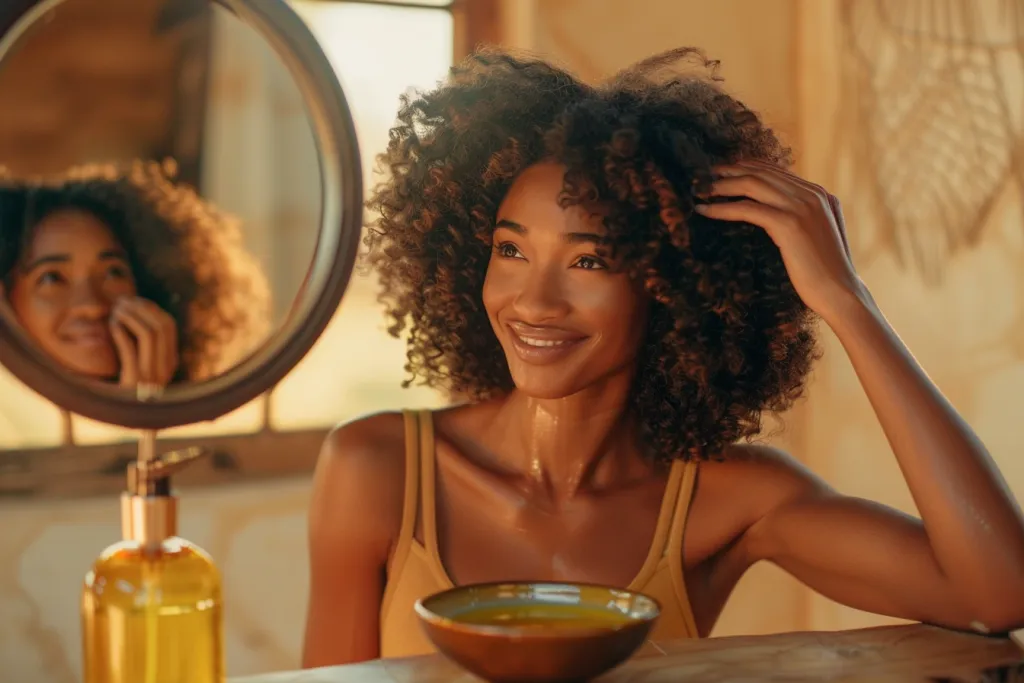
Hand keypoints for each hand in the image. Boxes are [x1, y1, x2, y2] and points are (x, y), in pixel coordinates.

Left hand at [109, 297, 178, 389]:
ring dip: (131, 316)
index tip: (134, 302)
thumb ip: (143, 349)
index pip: (168, 326)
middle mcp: (165, 368)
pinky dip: (121, 331)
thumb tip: (138, 316)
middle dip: (140, 308)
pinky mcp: (134, 381)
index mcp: (170, 363)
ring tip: (115, 310)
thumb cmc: (125, 393)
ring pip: (149, 333)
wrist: (120, 423)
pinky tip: (111, 324)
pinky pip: (130, 348)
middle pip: (160, 326)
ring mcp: (152, 375)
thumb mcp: (140, 369)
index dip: (151, 308)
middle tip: (121, 301)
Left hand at [694, 159, 860, 317]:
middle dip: (729, 171)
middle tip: (702, 176)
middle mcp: (812, 194)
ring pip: (752, 184)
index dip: (745, 167)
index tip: (721, 172)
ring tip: (699, 189)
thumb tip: (771, 212)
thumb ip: (801, 217)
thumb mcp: (815, 236)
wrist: (841, 293)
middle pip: (761, 172)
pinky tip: (704, 210)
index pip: (775, 171)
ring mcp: (802, 206)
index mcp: (819, 193)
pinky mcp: (789, 223)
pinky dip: (723, 207)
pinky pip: (748, 208)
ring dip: (721, 185)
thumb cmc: (824, 273)